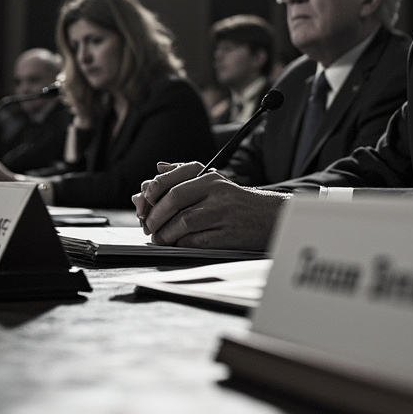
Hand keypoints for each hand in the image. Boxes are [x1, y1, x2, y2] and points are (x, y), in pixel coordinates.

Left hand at [134, 161, 287, 252]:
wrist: (269, 217)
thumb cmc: (236, 202)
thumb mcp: (213, 182)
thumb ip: (184, 174)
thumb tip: (157, 169)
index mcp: (210, 178)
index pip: (172, 182)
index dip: (152, 194)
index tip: (144, 204)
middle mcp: (217, 192)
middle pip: (175, 200)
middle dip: (155, 216)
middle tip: (148, 226)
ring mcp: (223, 213)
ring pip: (183, 222)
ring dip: (165, 233)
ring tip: (160, 238)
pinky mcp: (227, 235)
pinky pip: (195, 241)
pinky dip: (181, 243)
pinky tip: (177, 243)